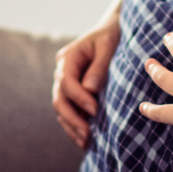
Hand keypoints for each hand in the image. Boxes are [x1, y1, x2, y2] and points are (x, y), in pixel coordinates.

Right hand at [54, 18, 121, 148]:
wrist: (113, 29)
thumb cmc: (113, 35)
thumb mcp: (109, 46)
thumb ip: (99, 67)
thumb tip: (89, 89)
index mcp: (68, 57)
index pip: (66, 81)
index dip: (78, 97)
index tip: (95, 110)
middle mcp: (63, 70)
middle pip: (59, 98)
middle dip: (72, 118)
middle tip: (87, 134)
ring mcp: (66, 81)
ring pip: (61, 107)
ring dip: (71, 126)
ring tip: (86, 142)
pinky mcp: (74, 91)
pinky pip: (69, 110)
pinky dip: (75, 124)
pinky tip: (85, 139)